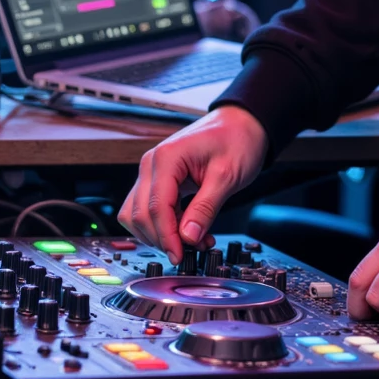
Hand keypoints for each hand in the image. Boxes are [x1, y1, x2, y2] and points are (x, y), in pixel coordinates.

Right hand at [118, 104, 267, 263]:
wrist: (241, 123)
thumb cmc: (237, 139)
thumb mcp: (227, 175)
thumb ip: (206, 208)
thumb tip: (188, 238)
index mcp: (167, 158)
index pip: (156, 207)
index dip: (167, 237)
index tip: (181, 255)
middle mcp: (152, 164)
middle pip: (140, 214)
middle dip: (163, 238)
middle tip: (192, 250)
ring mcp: (152, 171)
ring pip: (137, 214)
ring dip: (160, 234)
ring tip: (193, 240)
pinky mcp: (159, 179)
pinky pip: (149, 209)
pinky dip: (163, 225)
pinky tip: (187, 230)